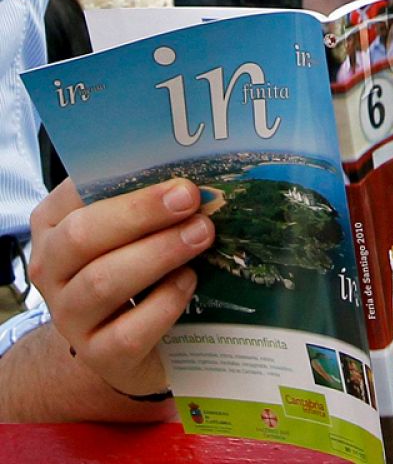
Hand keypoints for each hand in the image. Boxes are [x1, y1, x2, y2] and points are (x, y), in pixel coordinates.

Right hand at [29, 178, 214, 395]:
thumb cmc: (134, 271)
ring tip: (201, 235)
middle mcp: (52, 270)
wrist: (126, 344)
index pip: (74, 196)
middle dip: (141, 213)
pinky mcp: (99, 356)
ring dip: (158, 253)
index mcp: (55, 226)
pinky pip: (128, 331)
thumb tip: (193, 181)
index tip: (173, 175)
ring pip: (104, 281)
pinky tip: (189, 283)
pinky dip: (164, 303)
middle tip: (191, 199)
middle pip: (84, 235)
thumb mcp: (134, 234)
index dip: (124, 184)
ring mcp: (70, 317)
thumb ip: (150, 207)